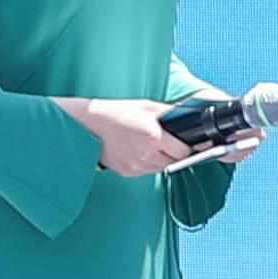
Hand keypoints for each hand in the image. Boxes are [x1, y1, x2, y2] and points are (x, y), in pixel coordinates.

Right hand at [64, 99, 191, 179]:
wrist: (90, 124)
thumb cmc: (118, 113)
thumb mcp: (147, 107)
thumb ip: (170, 114)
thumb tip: (188, 117)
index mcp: (154, 137)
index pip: (183, 152)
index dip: (186, 147)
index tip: (185, 143)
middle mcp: (146, 154)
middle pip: (174, 162)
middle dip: (175, 154)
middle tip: (168, 143)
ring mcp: (136, 165)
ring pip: (160, 168)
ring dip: (161, 160)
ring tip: (151, 145)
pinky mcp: (127, 172)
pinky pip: (146, 171)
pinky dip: (147, 164)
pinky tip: (139, 151)